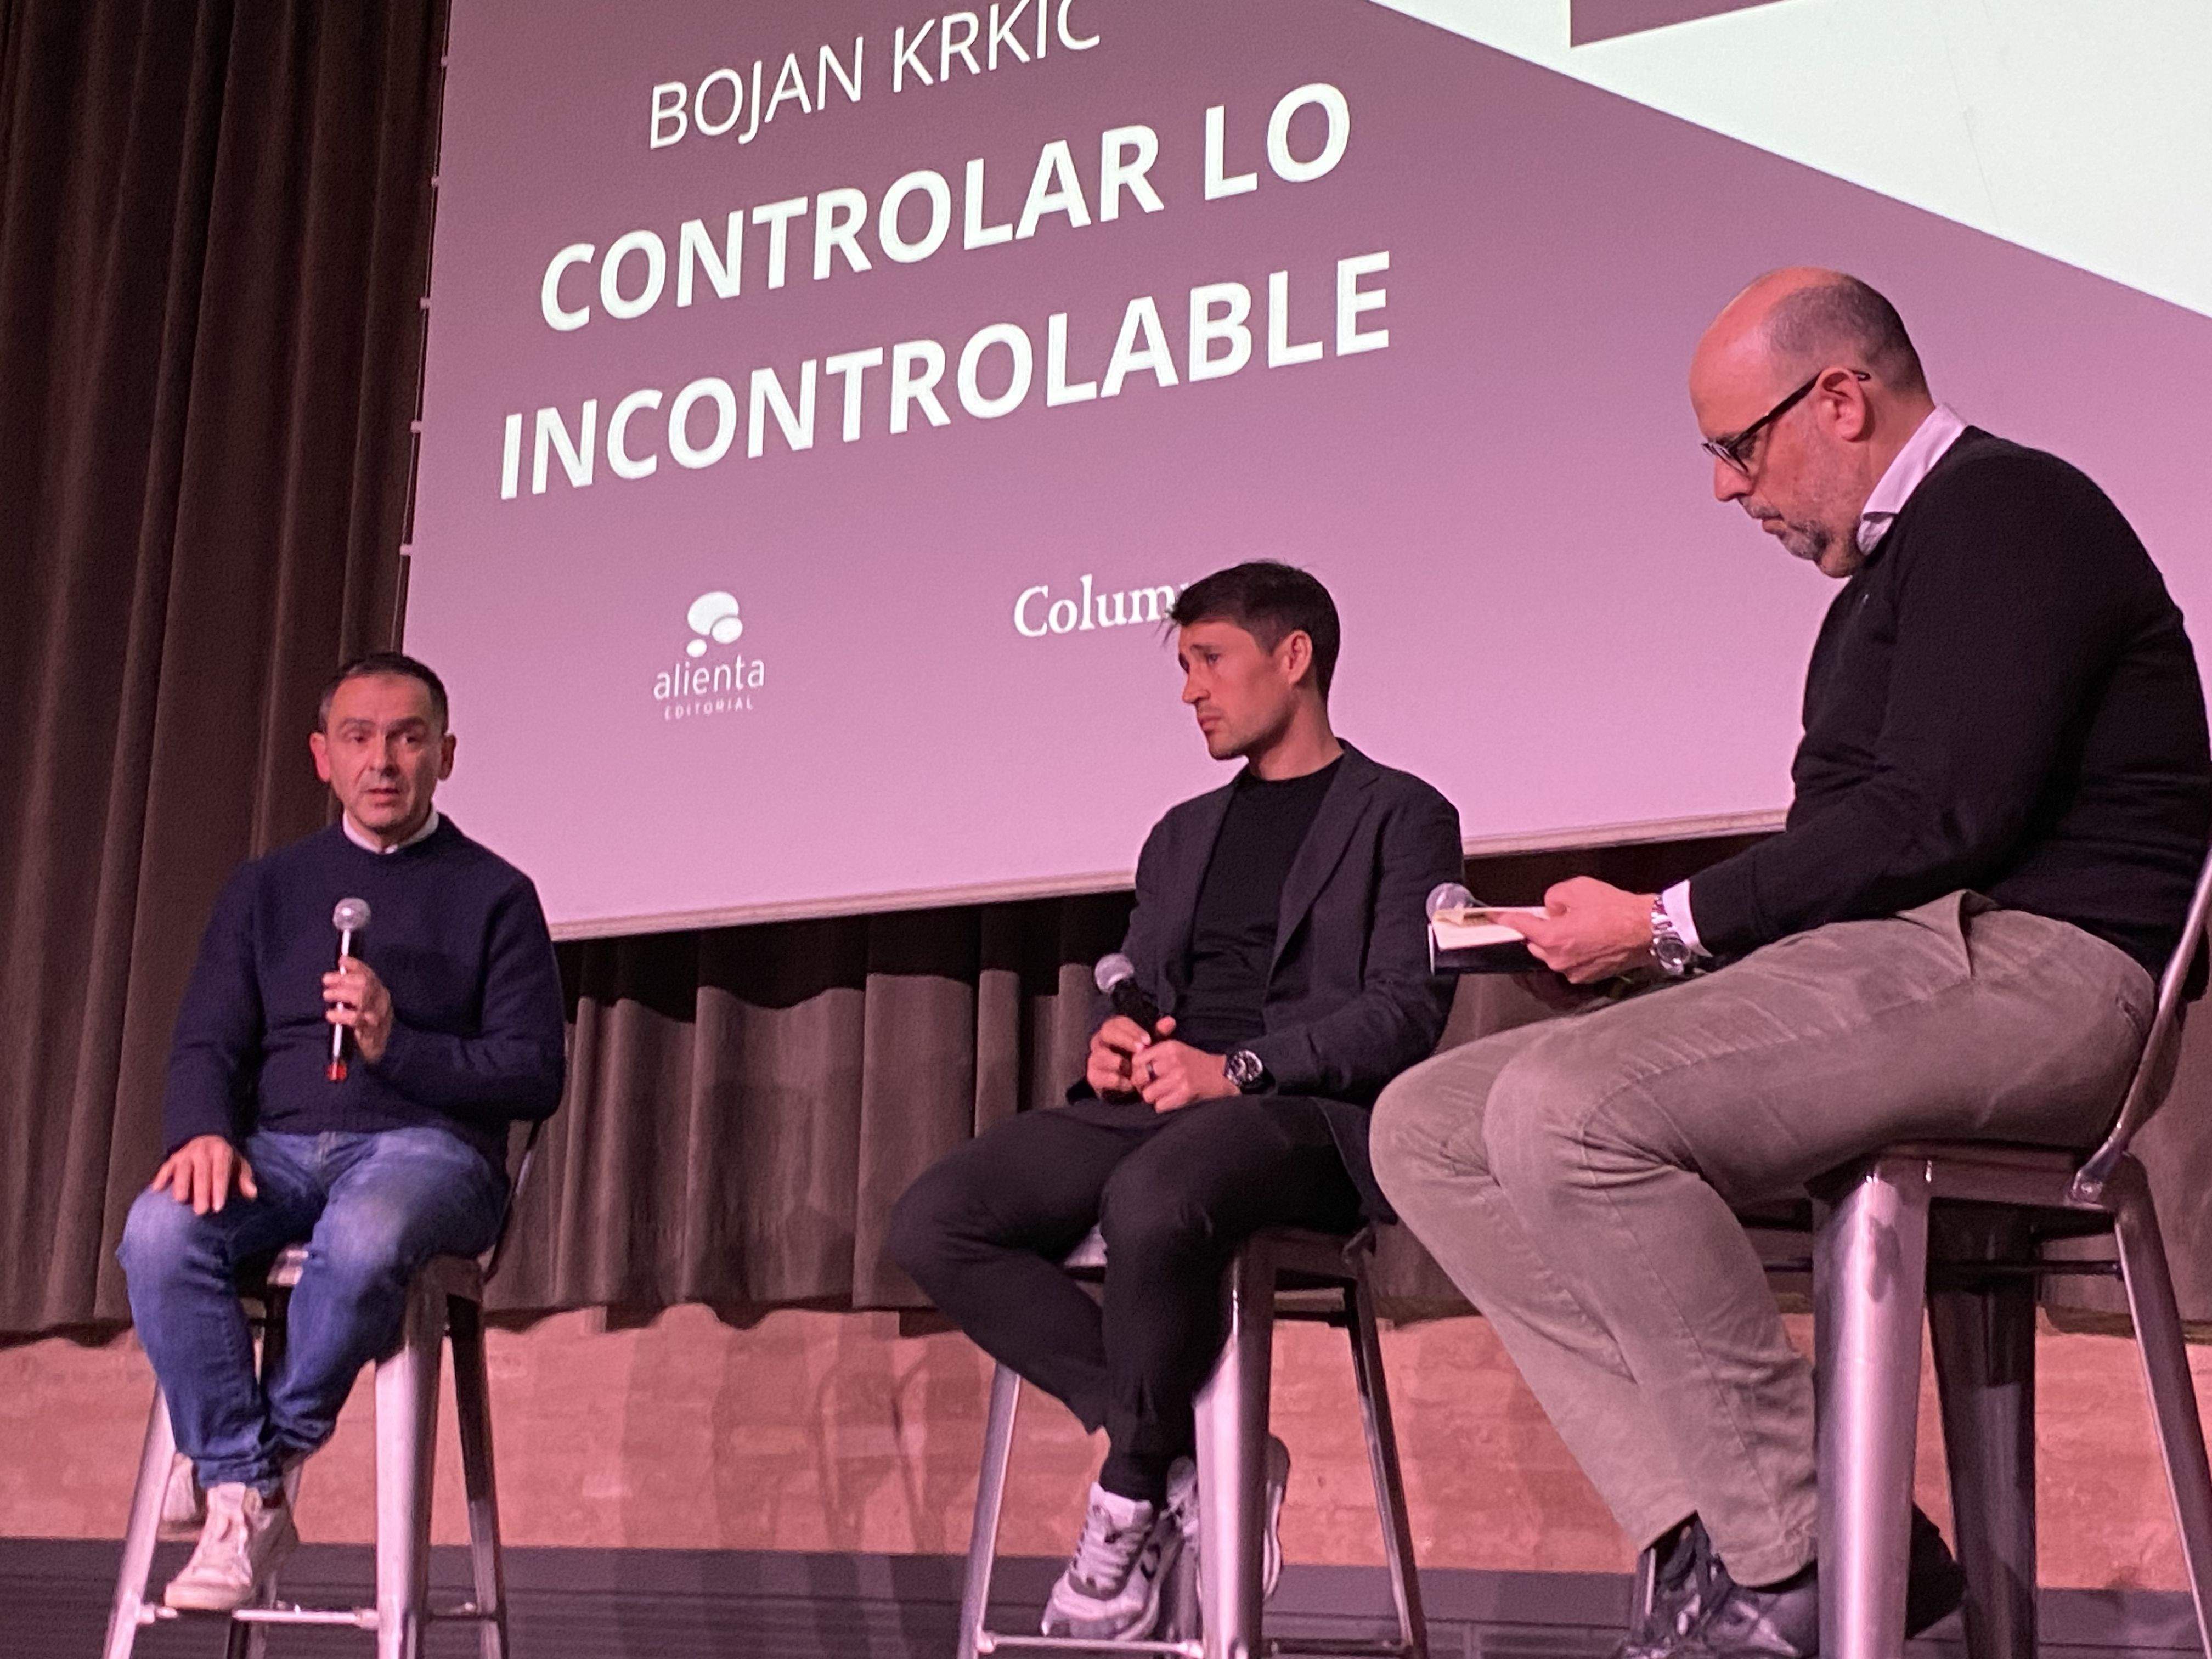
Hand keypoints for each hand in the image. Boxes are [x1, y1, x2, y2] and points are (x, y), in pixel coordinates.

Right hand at [149, 1134, 257, 1214]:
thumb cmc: (225, 1159)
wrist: (207, 1140)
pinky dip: (160, 1177)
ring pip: (182, 1169)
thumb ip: (244, 1179)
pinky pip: (165, 1167)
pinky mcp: (173, 1158)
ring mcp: (186, 1154)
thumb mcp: (239, 1164)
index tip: (218, 1207)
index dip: (219, 1190)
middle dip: (201, 1192)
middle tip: (201, 1211)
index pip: (220, 1172)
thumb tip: (252, 1194)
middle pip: (201, 1173)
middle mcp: (202, 1151)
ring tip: (181, 1200)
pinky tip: (156, 1189)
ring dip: (181, 1184)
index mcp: (221, 1151)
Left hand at [323, 955, 394, 1062]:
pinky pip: (356, 1019)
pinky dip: (342, 1015)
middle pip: (365, 984)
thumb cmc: (366, 1022)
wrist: (379, 1048)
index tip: (341, 960)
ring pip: (362, 998)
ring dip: (342, 993)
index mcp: (379, 991)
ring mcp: (377, 1016)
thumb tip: (338, 970)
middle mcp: (381, 1001)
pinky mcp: (370, 1031)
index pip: (369, 974)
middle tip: (326, 980)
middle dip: (344, 979)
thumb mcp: (362, 1003)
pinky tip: (331, 1015)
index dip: (355, 966)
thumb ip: (352, 988)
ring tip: (326, 995)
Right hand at [1087, 1014, 1155, 1096]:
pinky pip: (1097, 1075)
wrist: (1128, 1085)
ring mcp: (1095, 1058)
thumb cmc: (1138, 1060)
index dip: (1133, 1030)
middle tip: (1141, 1049)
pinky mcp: (1093, 1076)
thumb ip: (1159, 1034)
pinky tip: (1128, 1084)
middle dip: (1125, 1039)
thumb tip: (1170, 1021)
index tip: (1148, 1040)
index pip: (1118, 1022)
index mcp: (1113, 1030)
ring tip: (1132, 1069)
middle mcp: (1101, 1041)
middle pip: (1107, 1032)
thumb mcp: (1150, 1047)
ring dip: (1117, 1062)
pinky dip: (1113, 1080)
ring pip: (1100, 1054)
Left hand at [1131, 1022, 1236, 1112]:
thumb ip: (1154, 1050)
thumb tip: (1133, 1057)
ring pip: (1147, 1095)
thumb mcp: (1176, 1048)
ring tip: (1162, 1095)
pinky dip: (1163, 1106)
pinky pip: (1160, 1106)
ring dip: (1153, 1098)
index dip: (1135, 1071)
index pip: (1136, 1060)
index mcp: (1168, 1047)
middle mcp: (1172, 1060)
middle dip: (1142, 1086)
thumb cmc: (1193, 1062)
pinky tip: (1171, 1100)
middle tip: (1150, 1088)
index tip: (1143, 1076)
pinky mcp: (1185, 1093)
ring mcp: (1179, 1077)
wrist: (1222, 1074)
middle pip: (1139, 1078)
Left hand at [1498, 877, 1658, 984]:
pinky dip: (1575, 951)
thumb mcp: (1578, 889)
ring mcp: (1573, 972)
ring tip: (1582, 926)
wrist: (1647, 930)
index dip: (1507, 919)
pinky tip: (1591, 938)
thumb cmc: (1616, 910)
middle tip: (1558, 915)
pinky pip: (1571, 962)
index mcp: (1553, 938)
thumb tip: (1550, 908)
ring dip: (1560, 941)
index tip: (1498, 917)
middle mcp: (1559, 960)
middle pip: (1536, 944)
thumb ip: (1554, 897)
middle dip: (1541, 930)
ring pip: (1554, 954)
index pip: (1520, 927)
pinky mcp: (1588, 977)